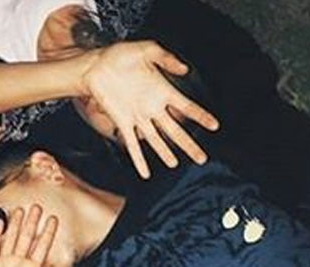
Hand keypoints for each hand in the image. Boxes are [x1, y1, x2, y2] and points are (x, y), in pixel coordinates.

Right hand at [0, 205, 76, 266]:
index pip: (41, 247)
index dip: (47, 233)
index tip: (53, 219)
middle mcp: (18, 264)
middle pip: (26, 238)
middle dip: (32, 222)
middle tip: (37, 206)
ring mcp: (4, 264)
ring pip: (11, 239)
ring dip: (15, 224)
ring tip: (20, 209)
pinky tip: (0, 222)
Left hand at [80, 40, 218, 178]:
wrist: (95, 65)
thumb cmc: (119, 56)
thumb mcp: (146, 49)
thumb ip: (166, 58)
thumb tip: (184, 68)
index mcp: (162, 90)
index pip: (186, 107)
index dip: (200, 116)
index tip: (214, 126)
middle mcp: (152, 107)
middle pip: (175, 130)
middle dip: (188, 144)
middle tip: (202, 158)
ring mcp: (137, 117)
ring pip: (156, 140)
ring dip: (165, 152)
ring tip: (175, 164)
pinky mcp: (122, 122)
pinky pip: (132, 144)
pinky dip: (139, 159)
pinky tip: (144, 173)